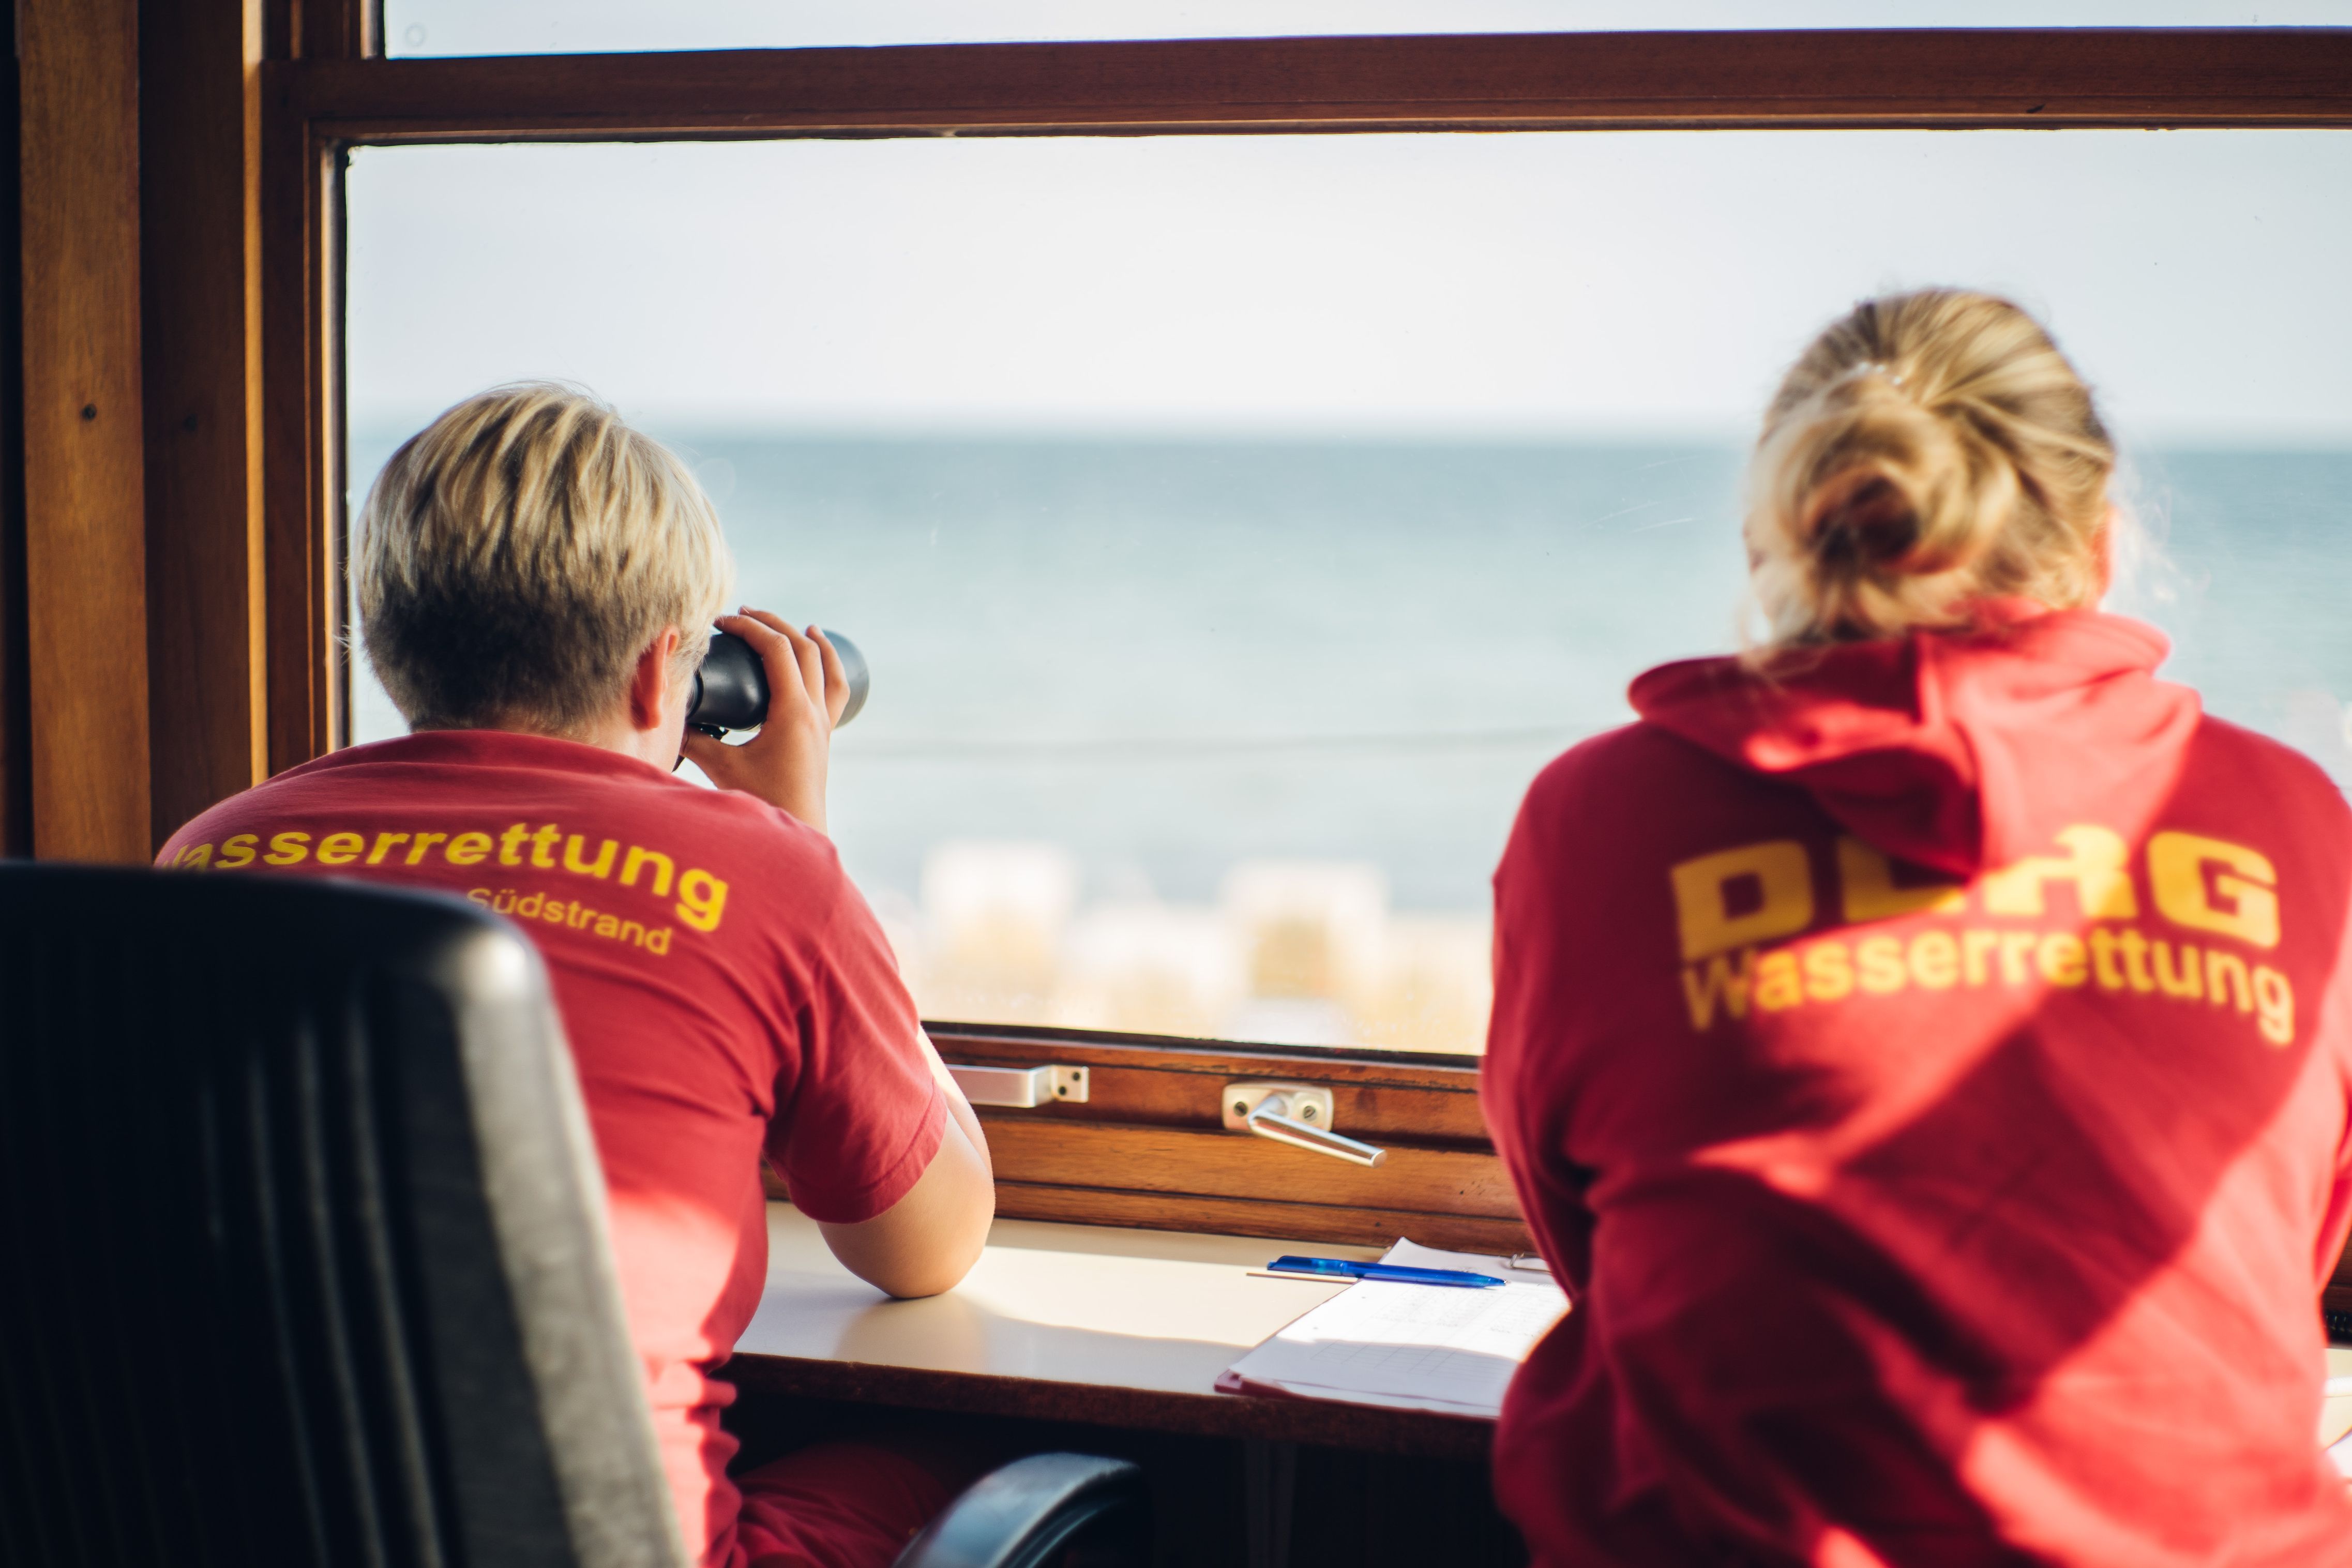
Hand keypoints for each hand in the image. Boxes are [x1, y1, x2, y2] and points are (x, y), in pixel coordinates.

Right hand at [681, 609, 847, 832]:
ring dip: (813, 643)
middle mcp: (815, 713)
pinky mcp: (824, 739)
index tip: (722, 622)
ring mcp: (824, 726)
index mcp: (793, 712)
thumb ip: (693, 740)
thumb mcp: (721, 768)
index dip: (749, 627)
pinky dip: (830, 670)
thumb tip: (668, 718)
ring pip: (828, 669)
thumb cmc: (763, 804)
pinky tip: (822, 667)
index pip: (775, 650)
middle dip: (774, 624)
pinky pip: (836, 693)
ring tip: (801, 626)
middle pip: (803, 649)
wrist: (796, 834)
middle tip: (745, 614)